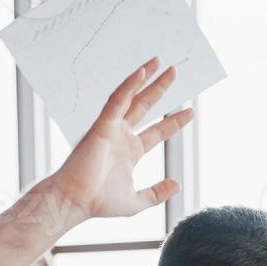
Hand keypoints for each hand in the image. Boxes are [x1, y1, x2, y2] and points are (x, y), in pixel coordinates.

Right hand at [49, 57, 193, 220]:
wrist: (76, 201)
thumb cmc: (99, 202)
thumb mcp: (137, 201)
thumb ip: (157, 193)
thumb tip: (177, 185)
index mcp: (130, 151)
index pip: (157, 131)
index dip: (174, 121)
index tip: (190, 111)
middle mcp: (122, 136)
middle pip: (146, 106)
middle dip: (161, 89)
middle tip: (175, 71)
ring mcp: (111, 128)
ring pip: (132, 98)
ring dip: (146, 80)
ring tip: (161, 63)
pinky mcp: (102, 125)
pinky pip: (117, 100)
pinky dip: (129, 86)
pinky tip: (142, 72)